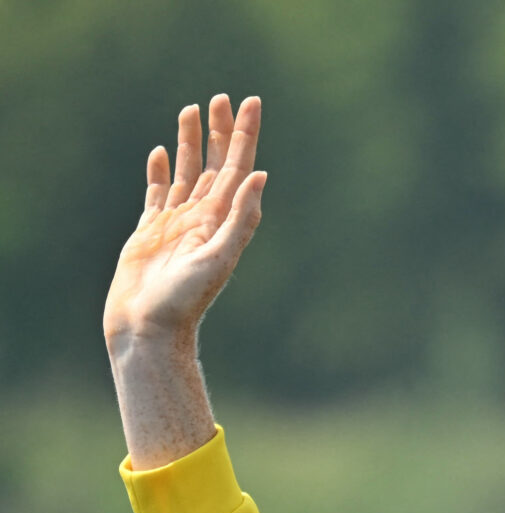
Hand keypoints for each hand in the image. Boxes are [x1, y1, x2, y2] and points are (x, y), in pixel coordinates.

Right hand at [103, 96, 267, 351]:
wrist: (149, 326)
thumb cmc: (185, 299)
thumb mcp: (219, 255)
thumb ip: (240, 217)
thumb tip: (260, 176)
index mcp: (222, 219)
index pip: (238, 168)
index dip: (246, 136)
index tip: (252, 104)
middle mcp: (203, 217)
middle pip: (215, 164)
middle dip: (220, 131)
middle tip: (222, 98)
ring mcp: (177, 222)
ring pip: (187, 172)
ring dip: (192, 143)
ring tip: (192, 111)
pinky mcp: (151, 231)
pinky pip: (158, 192)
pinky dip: (161, 171)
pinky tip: (162, 153)